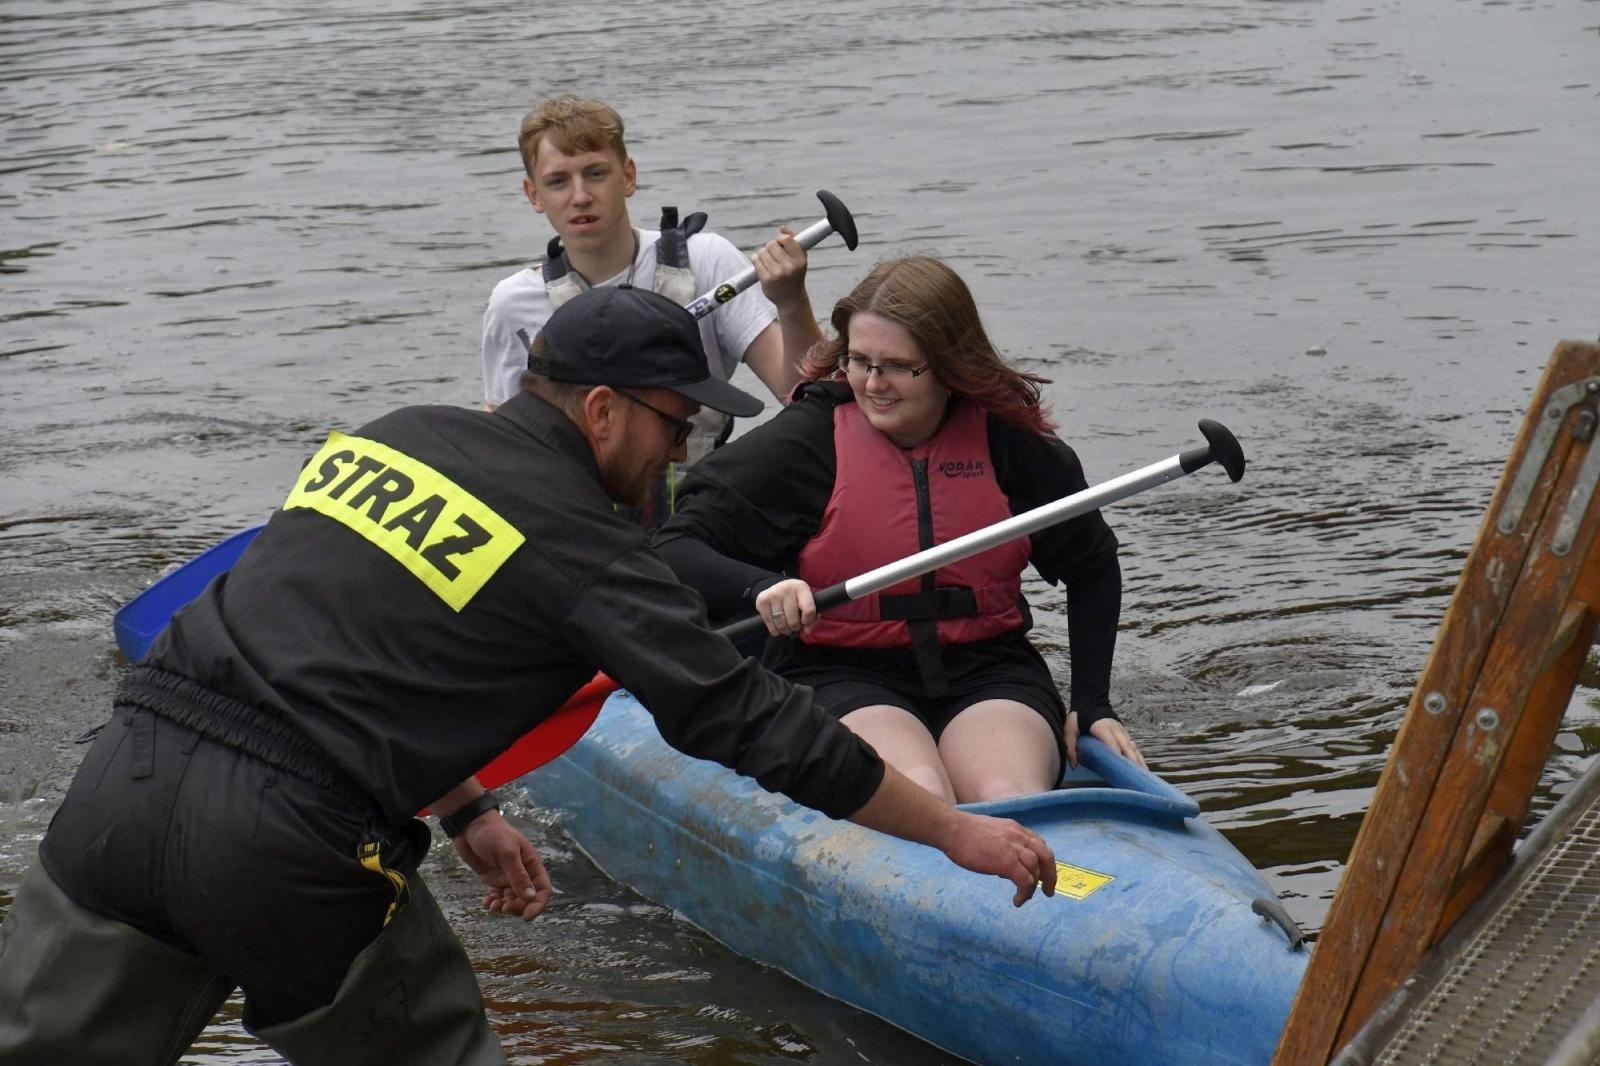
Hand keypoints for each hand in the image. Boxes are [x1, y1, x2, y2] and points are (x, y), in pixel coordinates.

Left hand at [453, 811, 552, 920]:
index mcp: (531, 864)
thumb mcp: (507, 853)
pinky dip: (493, 903)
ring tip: (492, 905)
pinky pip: (497, 897)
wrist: (469, 825)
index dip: (538, 905)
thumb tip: (530, 898)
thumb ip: (518, 876)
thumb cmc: (492, 833)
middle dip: (517, 907)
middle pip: (526, 899)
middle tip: (503, 908)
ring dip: (503, 907)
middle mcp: (522, 873)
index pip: (542, 889)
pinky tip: (485, 902)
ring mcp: (507, 877)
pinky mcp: (493, 879)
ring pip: (511, 900)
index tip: (527, 917)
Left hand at [751, 225, 808, 312]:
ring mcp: (777, 274)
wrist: (791, 299)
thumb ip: (793, 240)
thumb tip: (782, 227)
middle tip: (774, 256)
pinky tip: (762, 266)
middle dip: (770, 248)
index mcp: (800, 260)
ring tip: (769, 262)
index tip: (780, 245)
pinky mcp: (766, 279)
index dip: (780, 239)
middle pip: (771, 244)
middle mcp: (790, 267)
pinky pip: (755, 260)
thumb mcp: (800, 258)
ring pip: (762, 251)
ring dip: (763, 254)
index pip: (785, 239)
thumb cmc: (795, 275)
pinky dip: (756, 260)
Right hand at [754, 577, 817, 635]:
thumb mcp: (808, 603)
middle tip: (795, 627)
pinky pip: (769, 622)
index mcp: (801, 587)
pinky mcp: (762, 600)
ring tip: (787, 629)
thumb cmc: (796, 599)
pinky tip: (777, 628)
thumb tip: (806, 630)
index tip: (805, 623)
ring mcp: (773, 594)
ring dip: (785, 630)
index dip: (808, 621)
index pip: (809, 610)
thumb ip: (813, 618)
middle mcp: (786, 588)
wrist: (778, 588)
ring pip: (780, 622)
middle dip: (795, 628)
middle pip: (793, 619)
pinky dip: (774, 630)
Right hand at [942, 811, 1056, 907]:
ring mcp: (1014, 849)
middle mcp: (1018, 836)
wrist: (952, 829)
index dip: (1042, 859)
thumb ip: (1000, 845)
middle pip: (1046, 855)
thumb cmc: (962, 831)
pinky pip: (1025, 881)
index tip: (1040, 872)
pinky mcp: (1007, 862)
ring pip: (1037, 869)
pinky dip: (1025, 893)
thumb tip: (1001, 865)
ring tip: (1026, 897)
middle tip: (1048, 890)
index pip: (1038, 843)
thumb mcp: (988, 833)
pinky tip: (1017, 901)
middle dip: (1050, 874)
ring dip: (1035, 886)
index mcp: (1014, 829)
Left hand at [1064, 713, 1145, 769]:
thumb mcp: (1070, 729)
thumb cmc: (1079, 718)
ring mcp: (1122, 731)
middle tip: (1138, 775)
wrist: (1091, 702)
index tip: (1122, 769)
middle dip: (1133, 760)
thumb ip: (1070, 745)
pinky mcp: (1124, 733)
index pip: (1112, 743)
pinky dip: (1138, 755)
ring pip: (1132, 746)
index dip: (1118, 755)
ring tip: (1144, 773)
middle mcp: (1116, 729)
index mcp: (1103, 728)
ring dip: (1139, 759)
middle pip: (1126, 746)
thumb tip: (1074, 764)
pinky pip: (1133, 745)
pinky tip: (1141, 766)